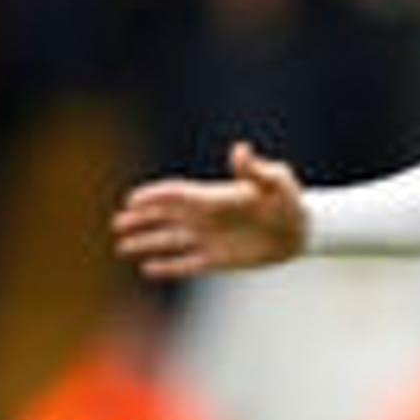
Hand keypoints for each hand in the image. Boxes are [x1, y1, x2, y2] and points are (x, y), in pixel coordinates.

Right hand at [112, 141, 306, 278]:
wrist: (303, 230)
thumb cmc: (289, 201)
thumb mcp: (275, 182)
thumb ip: (255, 169)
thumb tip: (240, 150)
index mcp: (213, 197)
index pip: (175, 195)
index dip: (153, 196)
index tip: (131, 200)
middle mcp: (205, 218)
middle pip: (164, 217)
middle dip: (140, 219)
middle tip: (117, 224)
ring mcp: (210, 239)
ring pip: (170, 241)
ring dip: (146, 243)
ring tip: (122, 247)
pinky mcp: (219, 260)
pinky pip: (188, 264)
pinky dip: (169, 267)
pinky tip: (149, 269)